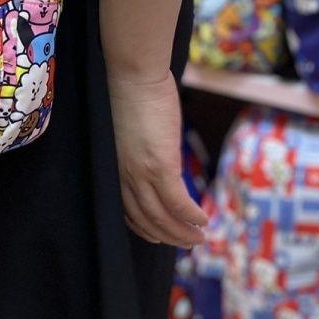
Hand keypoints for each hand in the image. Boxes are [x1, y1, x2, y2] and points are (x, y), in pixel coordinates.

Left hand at [107, 70, 208, 247]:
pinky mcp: (160, 164)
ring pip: (161, 217)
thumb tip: (159, 154)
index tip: (161, 235)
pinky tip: (204, 221)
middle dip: (167, 237)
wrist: (132, 74)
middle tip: (186, 244)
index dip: (146, 228)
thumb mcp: (131, 130)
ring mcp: (142, 172)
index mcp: (115, 168)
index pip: (127, 210)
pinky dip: (191, 217)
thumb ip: (141, 149)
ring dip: (182, 233)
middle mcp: (125, 176)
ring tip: (199, 239)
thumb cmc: (132, 93)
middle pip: (144, 220)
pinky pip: (177, 202)